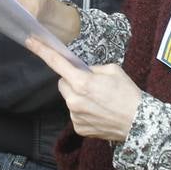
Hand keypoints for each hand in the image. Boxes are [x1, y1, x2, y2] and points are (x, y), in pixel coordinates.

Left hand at [25, 36, 142, 142]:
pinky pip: (75, 113)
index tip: (30, 41)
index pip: (57, 63)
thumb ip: (92, 68)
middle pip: (63, 83)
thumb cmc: (128, 94)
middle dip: (72, 80)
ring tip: (99, 101)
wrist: (140, 123)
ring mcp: (75, 116)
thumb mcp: (113, 70)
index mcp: (82, 82)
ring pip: (69, 99)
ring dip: (78, 97)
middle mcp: (74, 100)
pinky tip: (99, 113)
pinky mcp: (79, 128)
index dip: (42, 51)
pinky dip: (83, 111)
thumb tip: (83, 71)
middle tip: (91, 84)